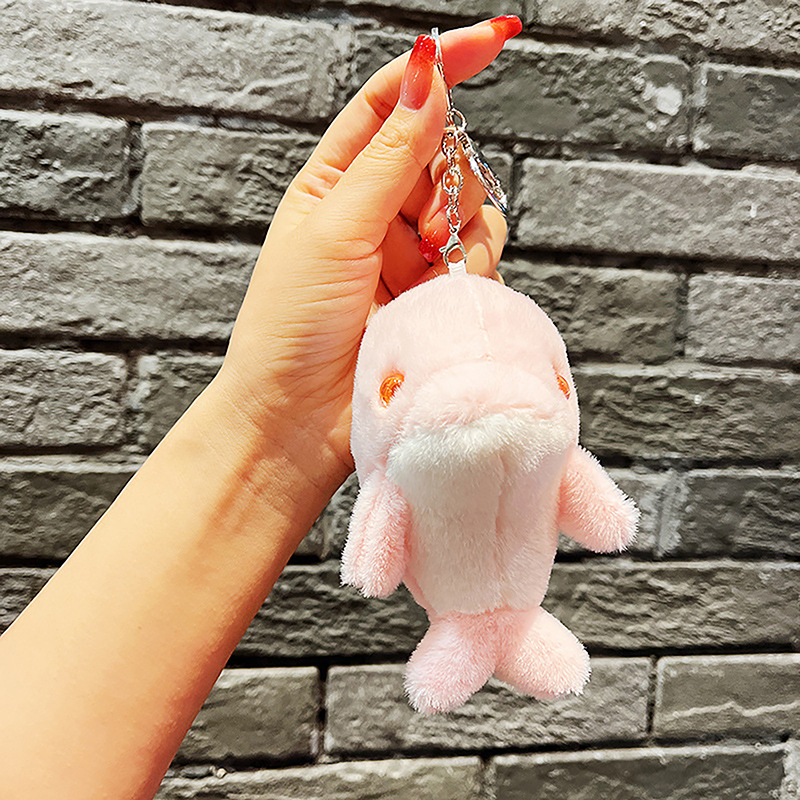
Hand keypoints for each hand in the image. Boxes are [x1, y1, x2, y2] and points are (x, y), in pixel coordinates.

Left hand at [215, 18, 520, 492]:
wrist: (300, 421)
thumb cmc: (291, 327)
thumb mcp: (334, 227)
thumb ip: (389, 155)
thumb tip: (427, 77)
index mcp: (337, 183)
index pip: (396, 103)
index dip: (443, 67)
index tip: (496, 38)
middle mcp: (379, 214)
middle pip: (447, 157)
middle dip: (449, 182)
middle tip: (423, 228)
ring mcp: (412, 259)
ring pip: (476, 211)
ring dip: (463, 233)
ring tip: (427, 275)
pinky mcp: (437, 300)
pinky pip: (483, 264)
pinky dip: (472, 274)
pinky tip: (440, 303)